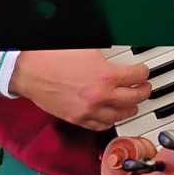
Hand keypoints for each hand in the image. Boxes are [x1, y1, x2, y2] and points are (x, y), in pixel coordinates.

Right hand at [11, 49, 150, 131]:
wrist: (29, 71)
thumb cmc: (53, 57)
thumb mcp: (88, 48)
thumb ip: (107, 57)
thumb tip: (118, 58)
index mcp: (106, 76)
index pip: (138, 76)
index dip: (144, 72)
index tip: (143, 72)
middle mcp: (101, 96)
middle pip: (135, 98)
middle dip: (143, 91)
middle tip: (144, 87)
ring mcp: (89, 110)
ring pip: (121, 115)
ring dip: (130, 108)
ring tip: (132, 102)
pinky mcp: (77, 119)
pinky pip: (102, 125)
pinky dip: (111, 120)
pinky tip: (113, 115)